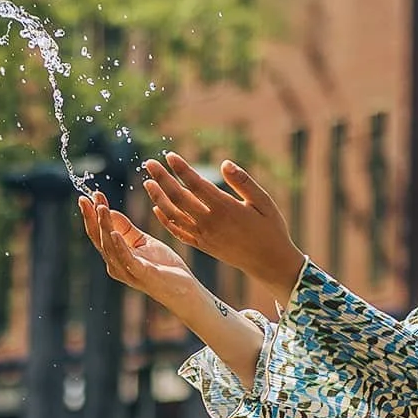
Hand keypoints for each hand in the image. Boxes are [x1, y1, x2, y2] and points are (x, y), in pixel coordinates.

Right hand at [79, 192, 202, 314]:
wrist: (184, 290)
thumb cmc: (164, 266)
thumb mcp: (143, 241)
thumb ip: (125, 228)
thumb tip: (107, 210)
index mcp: (116, 256)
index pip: (98, 233)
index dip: (91, 215)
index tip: (86, 196)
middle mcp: (116, 265)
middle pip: (99, 239)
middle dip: (92, 218)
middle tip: (87, 198)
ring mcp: (128, 271)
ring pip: (110, 247)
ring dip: (104, 226)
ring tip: (101, 208)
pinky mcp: (142, 274)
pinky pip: (127, 259)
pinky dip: (119, 246)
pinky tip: (114, 233)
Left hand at [142, 153, 307, 293]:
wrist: (269, 263)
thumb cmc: (270, 228)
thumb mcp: (264, 202)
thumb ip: (244, 182)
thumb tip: (224, 163)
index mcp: (225, 208)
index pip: (196, 184)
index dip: (181, 169)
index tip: (169, 155)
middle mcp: (210, 222)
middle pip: (178, 198)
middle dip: (162, 179)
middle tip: (149, 163)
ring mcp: (203, 236)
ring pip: (173, 215)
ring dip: (158, 198)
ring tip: (147, 182)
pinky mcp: (202, 246)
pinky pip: (178, 233)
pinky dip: (165, 221)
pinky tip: (157, 208)